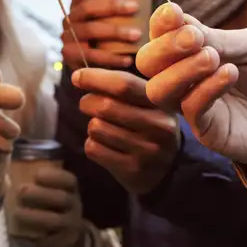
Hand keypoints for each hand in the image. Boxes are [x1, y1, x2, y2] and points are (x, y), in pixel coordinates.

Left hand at [10, 165, 83, 246]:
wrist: (69, 231)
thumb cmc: (52, 203)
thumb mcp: (52, 190)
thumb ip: (37, 181)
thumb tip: (10, 169)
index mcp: (71, 189)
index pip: (69, 180)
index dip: (55, 176)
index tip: (37, 174)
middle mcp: (74, 206)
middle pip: (62, 199)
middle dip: (41, 194)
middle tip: (21, 191)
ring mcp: (71, 225)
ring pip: (56, 221)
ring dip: (35, 216)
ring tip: (17, 213)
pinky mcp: (64, 242)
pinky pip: (51, 240)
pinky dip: (36, 236)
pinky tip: (22, 233)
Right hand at [62, 0, 141, 70]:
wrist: (95, 71)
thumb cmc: (113, 37)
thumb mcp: (122, 18)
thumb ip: (138, 3)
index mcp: (79, 5)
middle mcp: (71, 19)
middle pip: (86, 6)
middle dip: (111, 5)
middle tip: (135, 7)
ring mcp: (68, 37)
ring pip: (89, 30)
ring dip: (114, 31)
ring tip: (137, 35)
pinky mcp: (70, 57)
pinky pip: (89, 55)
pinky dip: (110, 57)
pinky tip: (127, 59)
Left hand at [71, 67, 179, 193]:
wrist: (169, 168)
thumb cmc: (149, 124)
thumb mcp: (147, 102)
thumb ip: (121, 86)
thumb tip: (80, 76)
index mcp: (161, 102)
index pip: (124, 84)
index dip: (95, 78)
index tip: (77, 77)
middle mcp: (158, 126)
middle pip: (106, 106)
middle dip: (87, 102)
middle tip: (87, 104)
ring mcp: (147, 150)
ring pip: (96, 128)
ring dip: (93, 125)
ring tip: (104, 128)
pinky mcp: (132, 170)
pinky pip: (94, 149)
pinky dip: (92, 144)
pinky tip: (105, 145)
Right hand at [136, 3, 246, 167]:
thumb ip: (219, 38)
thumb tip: (180, 25)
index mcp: (192, 50)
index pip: (160, 34)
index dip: (161, 22)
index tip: (173, 12)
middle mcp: (184, 76)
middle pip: (147, 62)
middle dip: (164, 46)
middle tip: (194, 39)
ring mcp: (192, 104)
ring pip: (157, 90)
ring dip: (179, 70)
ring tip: (212, 58)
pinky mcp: (206, 130)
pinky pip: (190, 110)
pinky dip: (205, 89)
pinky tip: (230, 74)